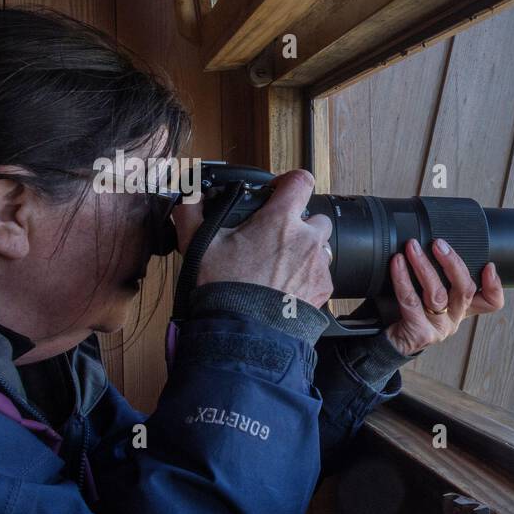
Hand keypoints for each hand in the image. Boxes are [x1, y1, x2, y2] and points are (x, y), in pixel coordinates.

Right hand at [172, 169, 333, 308]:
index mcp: (280, 221)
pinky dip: (308, 277)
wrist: (244, 332)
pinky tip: (286, 288)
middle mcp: (307, 239)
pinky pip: (322, 274)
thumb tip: (189, 197)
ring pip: (320, 247)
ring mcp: (318, 265)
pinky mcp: (324, 289)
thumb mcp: (198, 246)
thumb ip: (192, 213)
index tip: (278, 192)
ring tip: (279, 266)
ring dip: (305, 251)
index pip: (300, 180)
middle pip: (314, 217)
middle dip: (299, 224)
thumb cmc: (225, 289)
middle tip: (274, 239)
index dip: (289, 182)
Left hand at [383, 238, 504, 355]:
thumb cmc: (409, 314)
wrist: (389, 344)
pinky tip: (398, 263)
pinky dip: (402, 278)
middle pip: (465, 290)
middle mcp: (454, 318)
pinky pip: (411, 301)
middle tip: (438, 244)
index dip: (495, 286)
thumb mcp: (429, 293)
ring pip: (437, 293)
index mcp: (462, 307)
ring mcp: (439, 327)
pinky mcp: (421, 333)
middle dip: (453, 263)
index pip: (491, 302)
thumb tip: (436, 243)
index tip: (489, 266)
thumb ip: (438, 274)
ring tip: (412, 248)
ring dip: (424, 266)